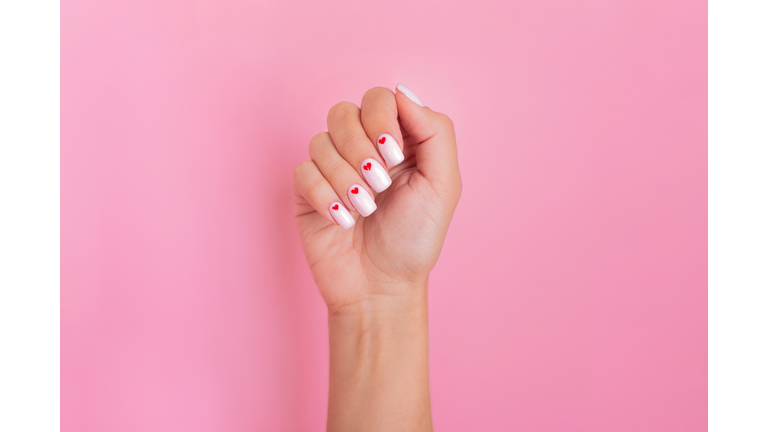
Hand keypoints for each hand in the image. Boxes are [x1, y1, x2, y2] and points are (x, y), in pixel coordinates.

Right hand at [292, 84, 460, 312]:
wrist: (381, 288)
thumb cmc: (414, 240)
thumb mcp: (443, 184)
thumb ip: (435, 132)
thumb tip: (402, 92)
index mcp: (397, 141)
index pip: (380, 98)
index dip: (382, 120)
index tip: (395, 154)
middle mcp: (362, 148)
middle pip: (344, 112)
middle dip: (361, 149)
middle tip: (379, 184)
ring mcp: (331, 168)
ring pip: (321, 141)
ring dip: (345, 179)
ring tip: (364, 211)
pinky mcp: (307, 191)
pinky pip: (303, 171)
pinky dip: (324, 196)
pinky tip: (342, 221)